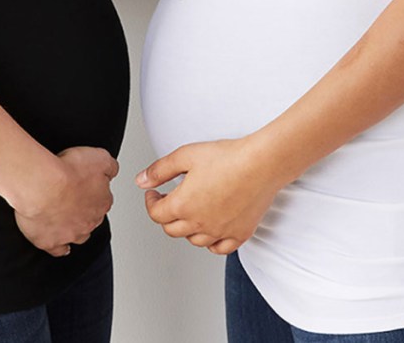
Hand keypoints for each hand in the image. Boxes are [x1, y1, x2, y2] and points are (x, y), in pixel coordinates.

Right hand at [15, 147, 118, 256]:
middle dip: (83, 210)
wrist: (42, 185)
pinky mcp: (50, 242)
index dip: (93, 192)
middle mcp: (90, 221)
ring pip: (79, 235)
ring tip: (64, 218)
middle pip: (91, 218)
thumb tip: (113, 171)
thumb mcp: (99, 157)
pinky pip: (58, 249)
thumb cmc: (67, 171)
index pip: (103, 200)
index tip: (83, 185)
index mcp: (102, 201)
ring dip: (74, 228)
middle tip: (69, 198)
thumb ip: (110, 165)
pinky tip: (56, 241)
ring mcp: (71, 234)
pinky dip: (58, 246)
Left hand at [135, 138, 283, 254]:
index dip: (151, 202)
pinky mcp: (240, 233)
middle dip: (166, 215)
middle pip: (172, 229)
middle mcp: (199, 224)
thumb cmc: (228, 157)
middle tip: (169, 201)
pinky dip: (212, 242)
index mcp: (182, 206)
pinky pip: (220, 248)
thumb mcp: (185, 155)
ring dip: (187, 229)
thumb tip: (141, 181)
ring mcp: (220, 232)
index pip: (156, 214)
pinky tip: (212, 230)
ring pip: (194, 240)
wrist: (262, 163)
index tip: (154, 193)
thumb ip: (160, 170)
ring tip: (191, 212)